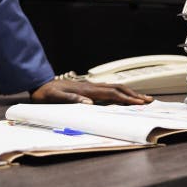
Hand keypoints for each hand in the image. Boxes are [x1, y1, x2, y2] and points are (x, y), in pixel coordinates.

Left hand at [30, 79, 152, 104]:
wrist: (37, 84)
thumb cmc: (45, 93)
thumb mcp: (55, 98)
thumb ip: (71, 100)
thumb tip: (89, 103)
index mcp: (86, 90)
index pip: (112, 94)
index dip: (127, 98)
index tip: (141, 103)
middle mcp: (90, 87)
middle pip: (117, 89)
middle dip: (133, 94)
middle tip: (149, 100)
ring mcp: (88, 86)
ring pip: (113, 88)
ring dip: (128, 92)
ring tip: (140, 97)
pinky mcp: (85, 88)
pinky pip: (106, 89)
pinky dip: (118, 92)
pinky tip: (121, 95)